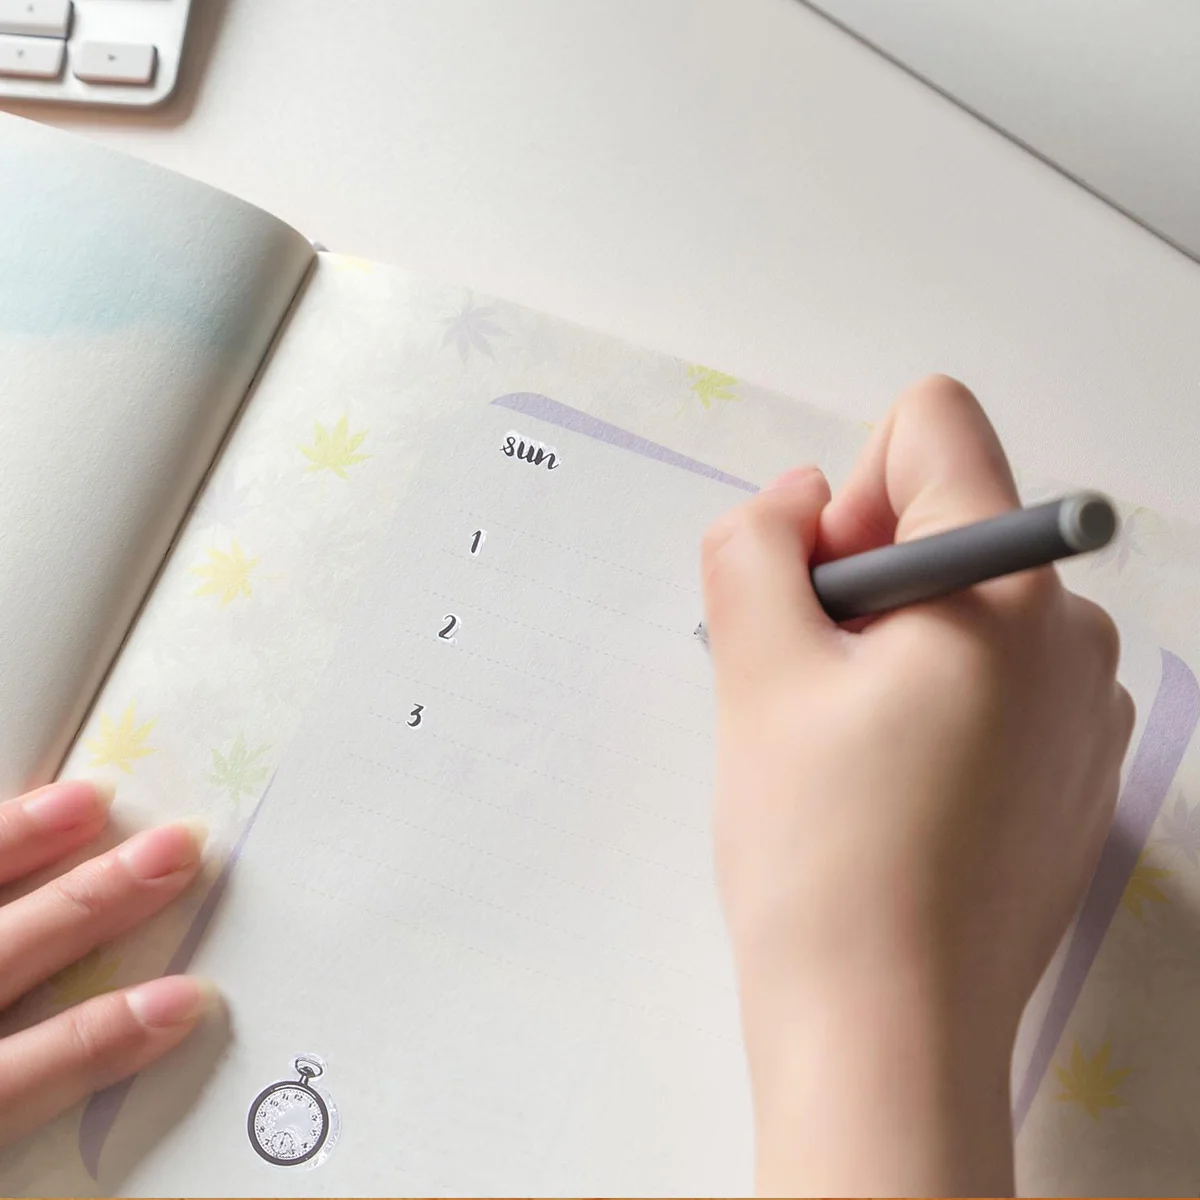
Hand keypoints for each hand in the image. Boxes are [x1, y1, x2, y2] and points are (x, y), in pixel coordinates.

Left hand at [0, 779, 211, 1145]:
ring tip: (88, 801)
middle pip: (8, 956)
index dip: (110, 1037)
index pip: (25, 1077)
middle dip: (98, 901)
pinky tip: (18, 808)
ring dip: (22, 842)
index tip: (191, 999)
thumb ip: (40, 1096)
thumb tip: (166, 1042)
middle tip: (179, 851)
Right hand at [701, 376, 1132, 1196]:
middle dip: (862, 574)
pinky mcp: (1077, 763)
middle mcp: (1073, 626)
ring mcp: (1088, 702)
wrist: (887, 1030)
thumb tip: (797, 500)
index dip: (849, 490)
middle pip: (946, 515)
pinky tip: (893, 783)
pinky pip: (996, 672)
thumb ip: (754, 542)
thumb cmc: (819, 849)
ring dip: (890, 642)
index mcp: (1007, 582)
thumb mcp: (755, 669)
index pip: (933, 423)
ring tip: (846, 746)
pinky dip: (932, 695)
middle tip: (811, 683)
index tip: (820, 596)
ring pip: (963, 600)